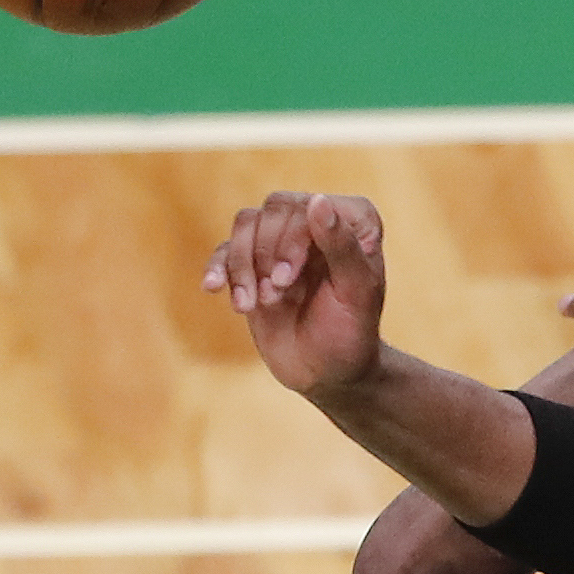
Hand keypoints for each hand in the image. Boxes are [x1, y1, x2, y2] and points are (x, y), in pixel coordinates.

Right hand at [206, 192, 387, 396]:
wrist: (327, 373)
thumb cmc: (352, 335)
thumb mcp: (358, 294)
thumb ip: (343, 247)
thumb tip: (318, 199)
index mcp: (353, 224)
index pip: (313, 205)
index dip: (296, 235)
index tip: (290, 275)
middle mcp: (317, 225)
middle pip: (275, 209)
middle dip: (268, 250)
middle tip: (275, 292)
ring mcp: (283, 243)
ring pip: (247, 223)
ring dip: (243, 263)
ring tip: (252, 304)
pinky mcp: (253, 265)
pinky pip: (225, 250)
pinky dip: (219, 268)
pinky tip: (215, 289)